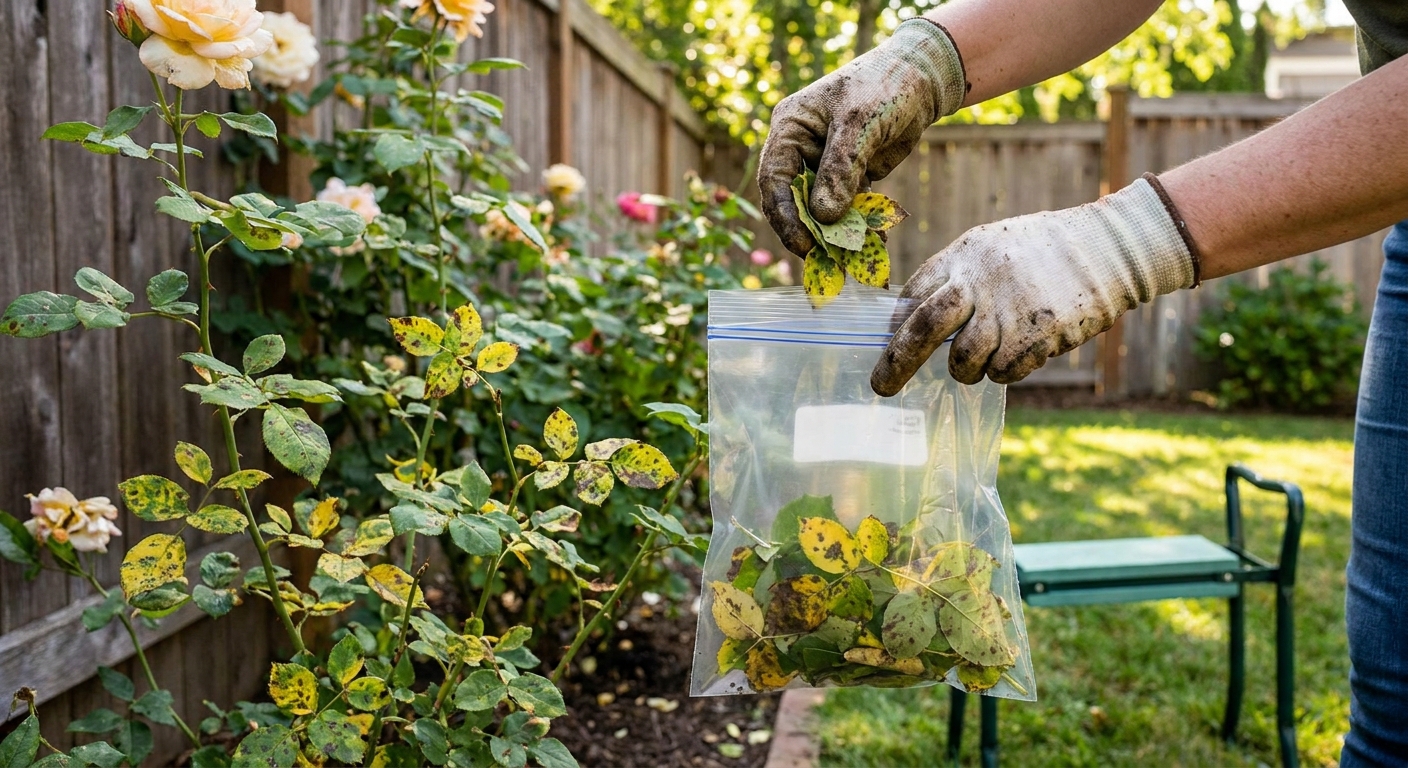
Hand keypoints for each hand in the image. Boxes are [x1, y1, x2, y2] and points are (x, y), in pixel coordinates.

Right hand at [758, 19, 967, 255]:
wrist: (922, 79)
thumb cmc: (884, 87)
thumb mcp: (860, 123)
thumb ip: (841, 168)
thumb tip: (824, 216)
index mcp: (790, 128)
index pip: (775, 178)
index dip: (785, 214)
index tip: (802, 243)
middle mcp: (801, 148)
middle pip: (795, 199)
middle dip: (810, 230)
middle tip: (824, 260)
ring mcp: (825, 164)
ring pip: (822, 208)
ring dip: (837, 233)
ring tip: (853, 259)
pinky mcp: (851, 175)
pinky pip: (849, 206)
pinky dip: (860, 224)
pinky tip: (875, 242)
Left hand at [870, 177, 1198, 394]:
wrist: (1106, 247)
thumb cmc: (1042, 251)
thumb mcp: (991, 246)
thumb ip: (956, 278)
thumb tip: (913, 320)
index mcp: (964, 255)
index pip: (913, 295)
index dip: (896, 326)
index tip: (889, 345)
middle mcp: (981, 281)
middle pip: (924, 328)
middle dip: (897, 363)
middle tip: (882, 388)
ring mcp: (1010, 309)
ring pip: (964, 361)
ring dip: (966, 369)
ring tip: (984, 357)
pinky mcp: (1039, 334)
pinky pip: (1003, 372)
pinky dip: (1005, 371)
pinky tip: (1021, 352)